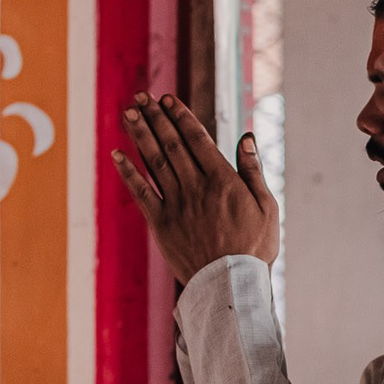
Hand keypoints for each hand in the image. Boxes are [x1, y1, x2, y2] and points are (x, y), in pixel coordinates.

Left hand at [114, 93, 280, 285]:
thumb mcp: (266, 207)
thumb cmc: (254, 249)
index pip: (197, 139)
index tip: (167, 99)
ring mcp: (176, 206)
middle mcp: (196, 188)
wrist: (230, 286)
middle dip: (155, 118)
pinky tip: (116, 155)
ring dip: (140, 135)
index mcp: (222, 181)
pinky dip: (128, 173)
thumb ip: (254, 170)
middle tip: (141, 97)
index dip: (180, 117)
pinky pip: (141, 194)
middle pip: (171, 144)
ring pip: (154, 163)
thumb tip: (246, 137)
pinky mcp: (161, 225)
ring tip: (128, 113)